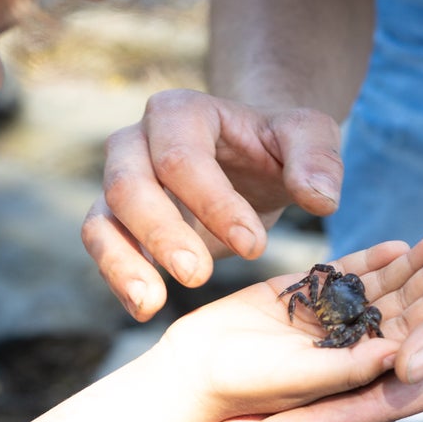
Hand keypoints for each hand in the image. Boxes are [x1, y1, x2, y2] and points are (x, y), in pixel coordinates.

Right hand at [82, 89, 344, 320]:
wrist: (254, 158)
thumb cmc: (279, 145)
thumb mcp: (310, 137)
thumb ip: (318, 161)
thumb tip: (319, 199)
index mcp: (181, 112)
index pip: (182, 157)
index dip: (214, 203)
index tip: (253, 246)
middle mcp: (137, 141)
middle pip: (128, 185)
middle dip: (162, 233)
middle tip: (198, 276)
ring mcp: (120, 181)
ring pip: (103, 219)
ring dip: (123, 263)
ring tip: (152, 303)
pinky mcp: (117, 220)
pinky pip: (103, 247)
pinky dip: (119, 278)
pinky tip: (144, 309)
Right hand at [151, 233, 422, 421]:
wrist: (194, 368)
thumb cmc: (245, 384)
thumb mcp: (301, 377)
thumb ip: (349, 367)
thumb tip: (403, 353)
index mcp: (359, 376)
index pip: (407, 341)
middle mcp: (350, 348)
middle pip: (399, 311)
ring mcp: (330, 320)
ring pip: (377, 290)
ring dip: (408, 268)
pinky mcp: (307, 296)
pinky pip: (344, 275)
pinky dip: (369, 261)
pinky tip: (398, 244)